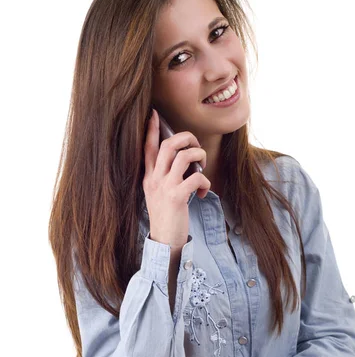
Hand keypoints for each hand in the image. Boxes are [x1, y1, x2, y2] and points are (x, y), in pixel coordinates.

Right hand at [143, 108, 210, 248]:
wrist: (164, 242)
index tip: (154, 114)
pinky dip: (205, 182)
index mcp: (149, 177)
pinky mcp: (176, 198)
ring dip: (200, 157)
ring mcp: (165, 187)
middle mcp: (155, 179)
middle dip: (187, 138)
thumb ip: (164, 178)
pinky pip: (196, 178)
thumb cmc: (166, 218)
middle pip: (169, 144)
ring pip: (184, 156)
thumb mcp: (158, 195)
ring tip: (203, 168)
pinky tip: (204, 193)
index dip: (151, 129)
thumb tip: (182, 162)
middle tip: (196, 147)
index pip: (147, 148)